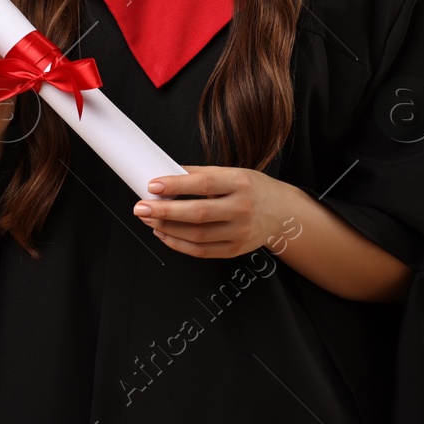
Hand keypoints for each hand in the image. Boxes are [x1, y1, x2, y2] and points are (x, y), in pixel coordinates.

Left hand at [132, 166, 298, 258]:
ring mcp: (240, 232)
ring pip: (197, 235)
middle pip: (198, 213)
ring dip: (167, 229)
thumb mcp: (232, 173)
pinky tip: (164, 234)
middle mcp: (242, 208)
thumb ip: (201, 174)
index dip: (176, 185)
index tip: (153, 185)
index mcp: (240, 182)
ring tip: (149, 220)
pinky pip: (201, 251)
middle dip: (165, 211)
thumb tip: (167, 172)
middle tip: (141, 208)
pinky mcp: (235, 250)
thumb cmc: (252, 189)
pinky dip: (178, 244)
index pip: (204, 184)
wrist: (282, 214)